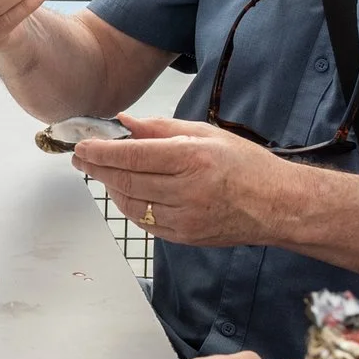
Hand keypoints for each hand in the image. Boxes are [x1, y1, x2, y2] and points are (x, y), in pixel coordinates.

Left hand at [69, 115, 288, 245]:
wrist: (278, 205)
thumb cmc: (245, 165)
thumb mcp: (206, 134)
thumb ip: (160, 128)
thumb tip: (124, 122)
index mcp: (192, 159)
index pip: (133, 155)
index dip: (102, 151)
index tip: (83, 146)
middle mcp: (187, 190)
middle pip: (126, 181)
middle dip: (97, 169)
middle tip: (80, 158)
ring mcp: (185, 218)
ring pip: (131, 204)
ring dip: (111, 188)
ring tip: (101, 173)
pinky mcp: (184, 237)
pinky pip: (145, 221)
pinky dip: (130, 205)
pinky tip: (125, 192)